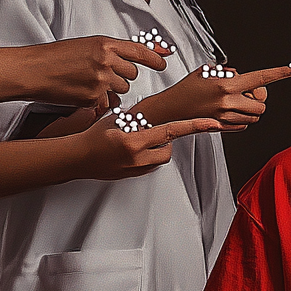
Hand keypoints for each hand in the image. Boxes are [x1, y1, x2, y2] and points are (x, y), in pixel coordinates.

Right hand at [23, 36, 168, 109]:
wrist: (31, 71)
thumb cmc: (52, 58)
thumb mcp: (85, 46)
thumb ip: (109, 51)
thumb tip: (131, 55)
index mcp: (104, 44)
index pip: (140, 51)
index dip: (155, 57)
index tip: (163, 62)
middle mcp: (106, 61)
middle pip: (132, 74)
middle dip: (121, 76)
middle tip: (101, 74)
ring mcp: (101, 80)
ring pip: (121, 89)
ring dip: (111, 89)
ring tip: (88, 83)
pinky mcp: (94, 97)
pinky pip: (108, 103)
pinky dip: (99, 102)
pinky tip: (83, 94)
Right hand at [74, 112, 221, 179]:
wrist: (78, 157)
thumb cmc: (93, 137)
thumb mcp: (117, 119)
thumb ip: (138, 118)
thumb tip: (153, 114)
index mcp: (134, 140)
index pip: (172, 130)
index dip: (195, 126)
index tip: (212, 124)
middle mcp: (137, 156)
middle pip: (168, 147)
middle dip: (163, 139)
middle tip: (147, 132)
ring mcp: (137, 168)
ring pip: (162, 156)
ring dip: (157, 148)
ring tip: (139, 141)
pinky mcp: (135, 175)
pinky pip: (152, 165)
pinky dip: (149, 157)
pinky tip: (133, 151)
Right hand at [142, 64, 290, 129]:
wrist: (170, 109)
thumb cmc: (188, 88)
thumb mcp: (208, 71)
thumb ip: (230, 74)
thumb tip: (244, 78)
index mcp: (226, 84)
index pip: (261, 77)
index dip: (281, 73)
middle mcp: (228, 102)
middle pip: (262, 102)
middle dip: (257, 97)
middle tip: (243, 92)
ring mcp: (226, 117)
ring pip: (255, 115)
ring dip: (249, 108)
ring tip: (232, 100)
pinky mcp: (224, 128)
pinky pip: (245, 124)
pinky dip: (241, 118)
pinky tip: (227, 111)